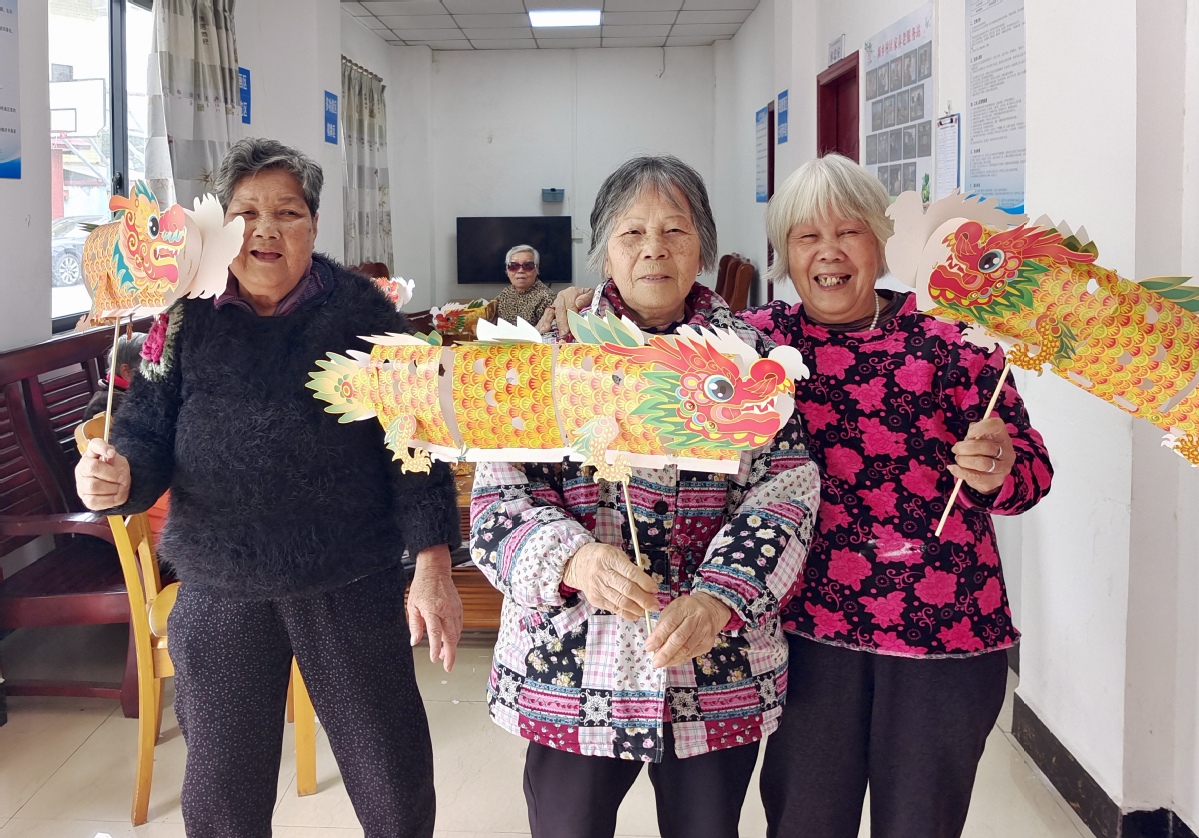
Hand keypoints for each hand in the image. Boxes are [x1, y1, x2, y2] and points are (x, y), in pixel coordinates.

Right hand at [75, 437, 130, 509]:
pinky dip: (108, 500)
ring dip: (111, 488)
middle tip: (122, 478)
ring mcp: (81, 484)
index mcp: (91, 455)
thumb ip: (115, 459)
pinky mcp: (85, 498)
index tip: (112, 453)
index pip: (94, 445)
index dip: (102, 448)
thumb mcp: (120, 462)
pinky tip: (114, 496)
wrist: (120, 487)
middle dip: (112, 474)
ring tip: (119, 488)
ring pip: (92, 486)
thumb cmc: (118, 472)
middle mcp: (82, 468)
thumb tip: (110, 454)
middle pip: (93, 467)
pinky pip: (93, 501)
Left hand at [407, 545, 462, 671]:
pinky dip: (455, 636)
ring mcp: (455, 609)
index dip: (435, 648)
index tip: (434, 659)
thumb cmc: (422, 586)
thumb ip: (414, 624)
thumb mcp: (412, 605)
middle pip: (451, 636)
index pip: (435, 633)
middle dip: (450, 654)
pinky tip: (448, 640)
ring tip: (443, 654)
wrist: (436, 570)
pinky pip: (459, 626)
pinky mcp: (459, 608)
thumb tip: (414, 640)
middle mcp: (446, 610)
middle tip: (447, 666)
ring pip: (457, 633)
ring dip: (451, 645)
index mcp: (432, 609)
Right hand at [536, 287, 595, 335]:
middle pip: (560, 310)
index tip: (574, 323)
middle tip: (563, 332)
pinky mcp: (550, 312)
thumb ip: (587, 297)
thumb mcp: (591, 294)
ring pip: (550, 313)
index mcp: (571, 293)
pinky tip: (540, 330)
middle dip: (561, 322)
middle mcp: (561, 299)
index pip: (571, 305)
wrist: (584, 297)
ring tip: (545, 330)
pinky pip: (545, 317)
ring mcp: (554, 305)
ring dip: (547, 322)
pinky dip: (542, 324)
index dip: (572, 315)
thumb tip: (579, 303)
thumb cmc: (587, 298)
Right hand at [562, 542, 658, 620]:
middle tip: (655, 605)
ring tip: (647, 610)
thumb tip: (648, 587)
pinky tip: (636, 614)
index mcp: (609, 558)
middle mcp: (602, 574)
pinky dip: (627, 613)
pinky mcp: (595, 600)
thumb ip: (631, 568)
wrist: (578, 564)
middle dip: (644, 600)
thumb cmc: (602, 558)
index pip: (630, 573)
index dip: (645, 583)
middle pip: (627, 590)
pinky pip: (614, 609)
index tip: (655, 589)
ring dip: (637, 609)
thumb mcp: (616, 554)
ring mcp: (597, 588)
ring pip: (621, 602)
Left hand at [644, 592, 730, 668]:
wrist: (711, 609)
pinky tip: (671, 661)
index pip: (670, 624)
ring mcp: (705, 631)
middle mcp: (697, 618)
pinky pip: (691, 654)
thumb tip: (653, 644)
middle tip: (655, 661)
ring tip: (661, 664)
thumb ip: (662, 625)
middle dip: (665, 652)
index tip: (648, 647)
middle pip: (680, 638)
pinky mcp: (708, 643)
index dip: (658, 637)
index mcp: (685, 607)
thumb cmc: (686, 609)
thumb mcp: (672, 610)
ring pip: (687, 649)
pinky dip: (680, 660)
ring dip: (672, 659)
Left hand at [948, 416, 1013, 494]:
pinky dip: (960, 472)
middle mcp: (1007, 452)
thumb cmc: (982, 450)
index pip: (996, 426)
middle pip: (986, 447)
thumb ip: (974, 434)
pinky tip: (953, 468)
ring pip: (982, 463)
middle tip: (956, 449)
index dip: (980, 428)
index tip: (969, 434)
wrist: (990, 472)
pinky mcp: (995, 481)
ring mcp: (1003, 468)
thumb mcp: (979, 438)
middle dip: (965, 448)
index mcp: (1002, 436)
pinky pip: (975, 476)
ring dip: (964, 460)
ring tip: (958, 458)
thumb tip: (968, 438)